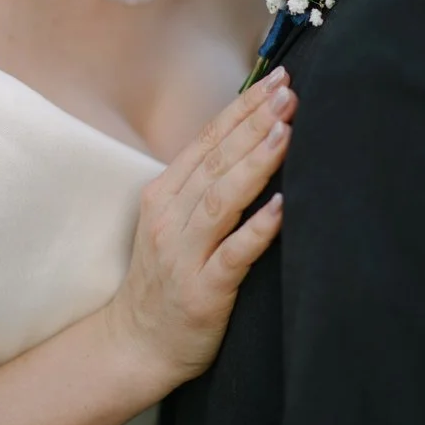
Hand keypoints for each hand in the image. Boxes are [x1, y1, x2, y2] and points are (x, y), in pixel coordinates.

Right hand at [104, 69, 294, 391]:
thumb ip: (204, 184)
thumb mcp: (173, 220)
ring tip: (285, 132)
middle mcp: (170, 217)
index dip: (242, 108)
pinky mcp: (202, 291)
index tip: (276, 80)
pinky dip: (256, 229)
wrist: (136, 344)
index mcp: (164, 193)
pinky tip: (281, 206)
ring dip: (255, 162)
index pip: (207, 139)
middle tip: (288, 93)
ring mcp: (183, 254)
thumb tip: (251, 138)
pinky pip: (232, 255)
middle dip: (254, 122)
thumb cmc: (166, 278)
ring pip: (222, 199)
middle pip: (216, 160)